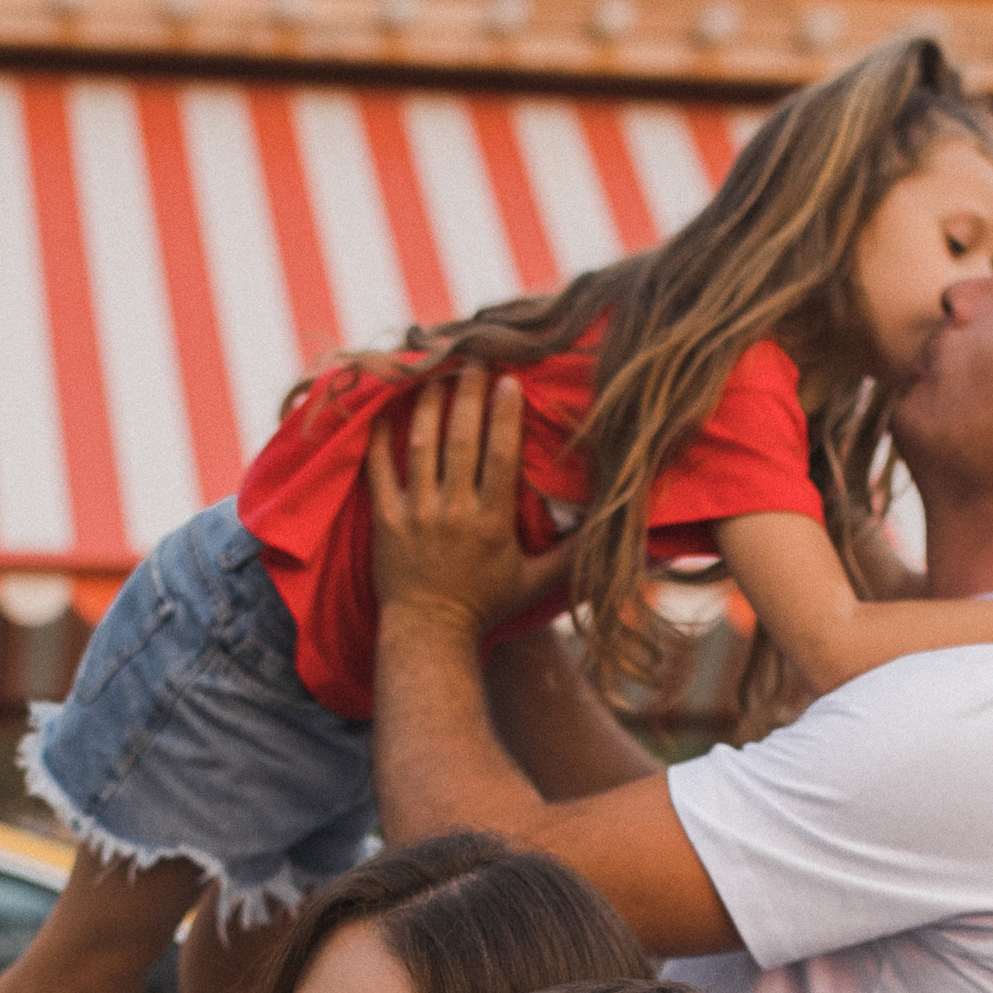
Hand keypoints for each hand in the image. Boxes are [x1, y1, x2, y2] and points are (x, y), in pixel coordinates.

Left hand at [366, 367, 550, 627]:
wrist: (429, 635)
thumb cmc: (486, 607)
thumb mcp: (535, 583)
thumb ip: (572, 555)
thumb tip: (613, 528)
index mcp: (491, 522)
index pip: (500, 457)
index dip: (505, 414)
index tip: (509, 379)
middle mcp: (453, 512)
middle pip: (461, 440)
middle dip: (468, 394)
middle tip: (473, 358)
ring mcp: (416, 514)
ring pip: (421, 446)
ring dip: (427, 404)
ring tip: (435, 373)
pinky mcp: (385, 520)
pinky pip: (379, 470)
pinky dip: (380, 438)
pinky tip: (385, 408)